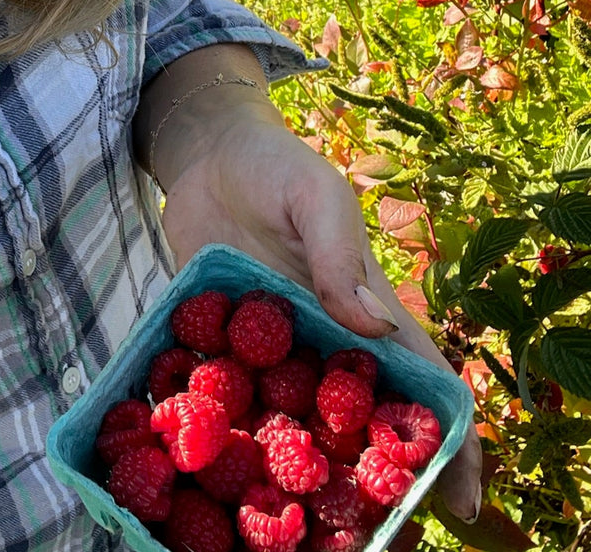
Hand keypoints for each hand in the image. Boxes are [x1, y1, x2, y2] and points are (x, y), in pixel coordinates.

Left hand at [136, 47, 482, 522]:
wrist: (208, 154)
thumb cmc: (277, 168)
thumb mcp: (316, 199)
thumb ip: (339, 257)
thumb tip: (374, 327)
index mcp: (362, 308)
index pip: (418, 377)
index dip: (446, 436)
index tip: (459, 500)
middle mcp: (320, 336)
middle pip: (357, 415)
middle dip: (370, 472)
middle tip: (366, 534)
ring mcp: (267, 342)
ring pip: (291, 416)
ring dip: (296, 465)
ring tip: (289, 522)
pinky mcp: (215, 335)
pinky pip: (221, 388)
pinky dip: (222, 424)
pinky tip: (208, 462)